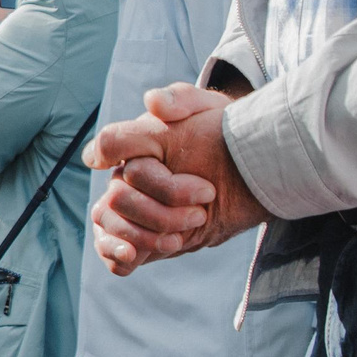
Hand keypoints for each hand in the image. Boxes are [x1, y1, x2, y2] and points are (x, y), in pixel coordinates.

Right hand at [83, 82, 267, 275]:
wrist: (249, 171)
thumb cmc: (224, 134)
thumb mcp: (210, 109)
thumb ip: (181, 99)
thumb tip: (152, 102)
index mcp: (139, 146)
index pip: (112, 144)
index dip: (112, 152)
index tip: (148, 163)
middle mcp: (128, 177)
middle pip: (117, 196)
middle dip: (158, 210)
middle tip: (202, 209)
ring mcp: (131, 209)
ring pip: (107, 224)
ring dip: (141, 235)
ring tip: (179, 240)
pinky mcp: (140, 237)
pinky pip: (109, 250)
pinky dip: (117, 256)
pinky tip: (134, 257)